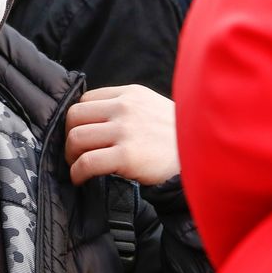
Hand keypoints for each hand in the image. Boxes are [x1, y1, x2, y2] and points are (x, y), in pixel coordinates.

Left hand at [64, 85, 179, 186]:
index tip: (80, 134)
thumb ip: (126, 107)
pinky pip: (86, 162)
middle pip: (74, 116)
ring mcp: (125, 131)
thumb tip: (95, 119)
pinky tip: (81, 179)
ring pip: (76, 138)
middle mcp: (125, 108)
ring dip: (70, 156)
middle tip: (75, 152)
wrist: (203, 155)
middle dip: (68, 136)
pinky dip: (77, 173)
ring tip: (77, 166)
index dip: (78, 120)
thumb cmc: (177, 135)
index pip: (86, 99)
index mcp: (130, 94)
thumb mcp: (152, 106)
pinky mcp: (127, 156)